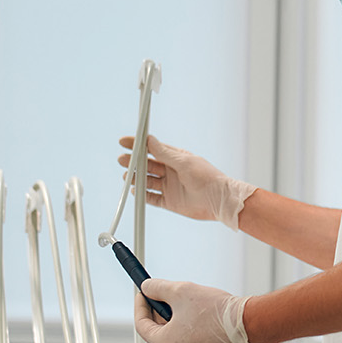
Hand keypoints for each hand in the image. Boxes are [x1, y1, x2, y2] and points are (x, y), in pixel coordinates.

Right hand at [117, 135, 257, 229]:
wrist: (219, 201)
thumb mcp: (185, 162)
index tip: (124, 142)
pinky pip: (152, 198)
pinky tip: (135, 192)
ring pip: (147, 182)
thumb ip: (166, 154)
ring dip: (136, 179)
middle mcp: (171, 172)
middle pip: (147, 166)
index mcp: (176, 159)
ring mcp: (170, 187)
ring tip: (126, 177)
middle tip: (122, 160)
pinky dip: (143, 196)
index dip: (138, 145)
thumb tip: (150, 141)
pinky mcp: (170, 202)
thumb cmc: (207, 177)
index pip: (153, 149)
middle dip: (133, 162)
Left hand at [133, 278, 271, 342]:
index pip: (141, 325)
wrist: (248, 325)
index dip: (141, 306)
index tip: (144, 295)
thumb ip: (157, 288)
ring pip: (177, 341)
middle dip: (160, 314)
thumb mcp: (181, 291)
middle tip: (166, 298)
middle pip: (159, 334)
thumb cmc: (218, 313)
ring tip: (190, 308)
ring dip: (178, 325)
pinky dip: (192, 335)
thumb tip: (149, 287)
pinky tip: (203, 321)